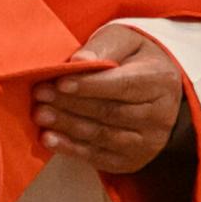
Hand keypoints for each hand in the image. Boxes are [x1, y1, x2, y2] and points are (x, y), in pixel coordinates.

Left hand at [32, 25, 184, 173]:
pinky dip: (70, 148)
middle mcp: (159, 115)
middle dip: (70, 104)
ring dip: (66, 126)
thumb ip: (103, 47)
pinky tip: (48, 139)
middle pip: (110, 112)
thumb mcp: (125, 40)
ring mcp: (146, 142)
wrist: (155, 90)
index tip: (60, 82)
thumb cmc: (132, 59)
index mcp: (160, 81)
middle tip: (40, 96)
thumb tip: (79, 60)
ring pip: (101, 136)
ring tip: (40, 114)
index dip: (90, 86)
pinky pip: (97, 156)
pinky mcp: (131, 161)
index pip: (123, 85)